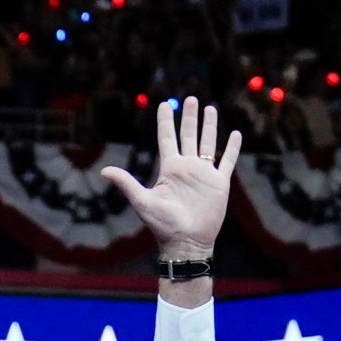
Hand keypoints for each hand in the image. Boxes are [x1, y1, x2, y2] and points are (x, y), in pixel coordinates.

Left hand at [101, 95, 240, 260]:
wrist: (186, 242)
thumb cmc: (163, 225)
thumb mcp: (142, 201)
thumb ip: (127, 183)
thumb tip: (104, 170)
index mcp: (169, 169)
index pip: (167, 138)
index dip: (166, 121)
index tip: (165, 104)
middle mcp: (187, 167)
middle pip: (188, 135)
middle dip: (189, 117)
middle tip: (190, 98)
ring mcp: (204, 174)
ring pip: (208, 143)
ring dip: (210, 126)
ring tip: (210, 108)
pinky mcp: (220, 183)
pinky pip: (228, 161)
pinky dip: (232, 148)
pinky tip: (235, 134)